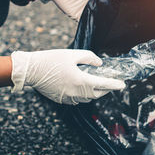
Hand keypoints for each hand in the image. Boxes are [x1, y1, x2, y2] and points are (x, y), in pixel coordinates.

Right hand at [11, 49, 125, 104]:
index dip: (115, 85)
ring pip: (88, 98)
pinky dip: (84, 95)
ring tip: (97, 83)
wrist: (30, 70)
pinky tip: (82, 87)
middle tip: (110, 82)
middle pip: (98, 94)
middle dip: (106, 89)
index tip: (123, 84)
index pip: (103, 85)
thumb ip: (89, 58)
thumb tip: (100, 64)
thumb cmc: (51, 60)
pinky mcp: (63, 100)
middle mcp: (77, 92)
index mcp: (81, 81)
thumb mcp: (72, 54)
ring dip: (95, 92)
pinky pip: (78, 100)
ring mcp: (69, 98)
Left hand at [37, 0, 117, 20]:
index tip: (127, 4)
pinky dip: (94, 25)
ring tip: (113, 23)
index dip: (120, 2)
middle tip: (123, 17)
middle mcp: (98, 3)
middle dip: (115, 14)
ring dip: (106, 20)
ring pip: (101, 18)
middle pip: (110, 11)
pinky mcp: (81, 17)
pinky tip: (99, 25)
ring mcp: (90, 11)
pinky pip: (90, 22)